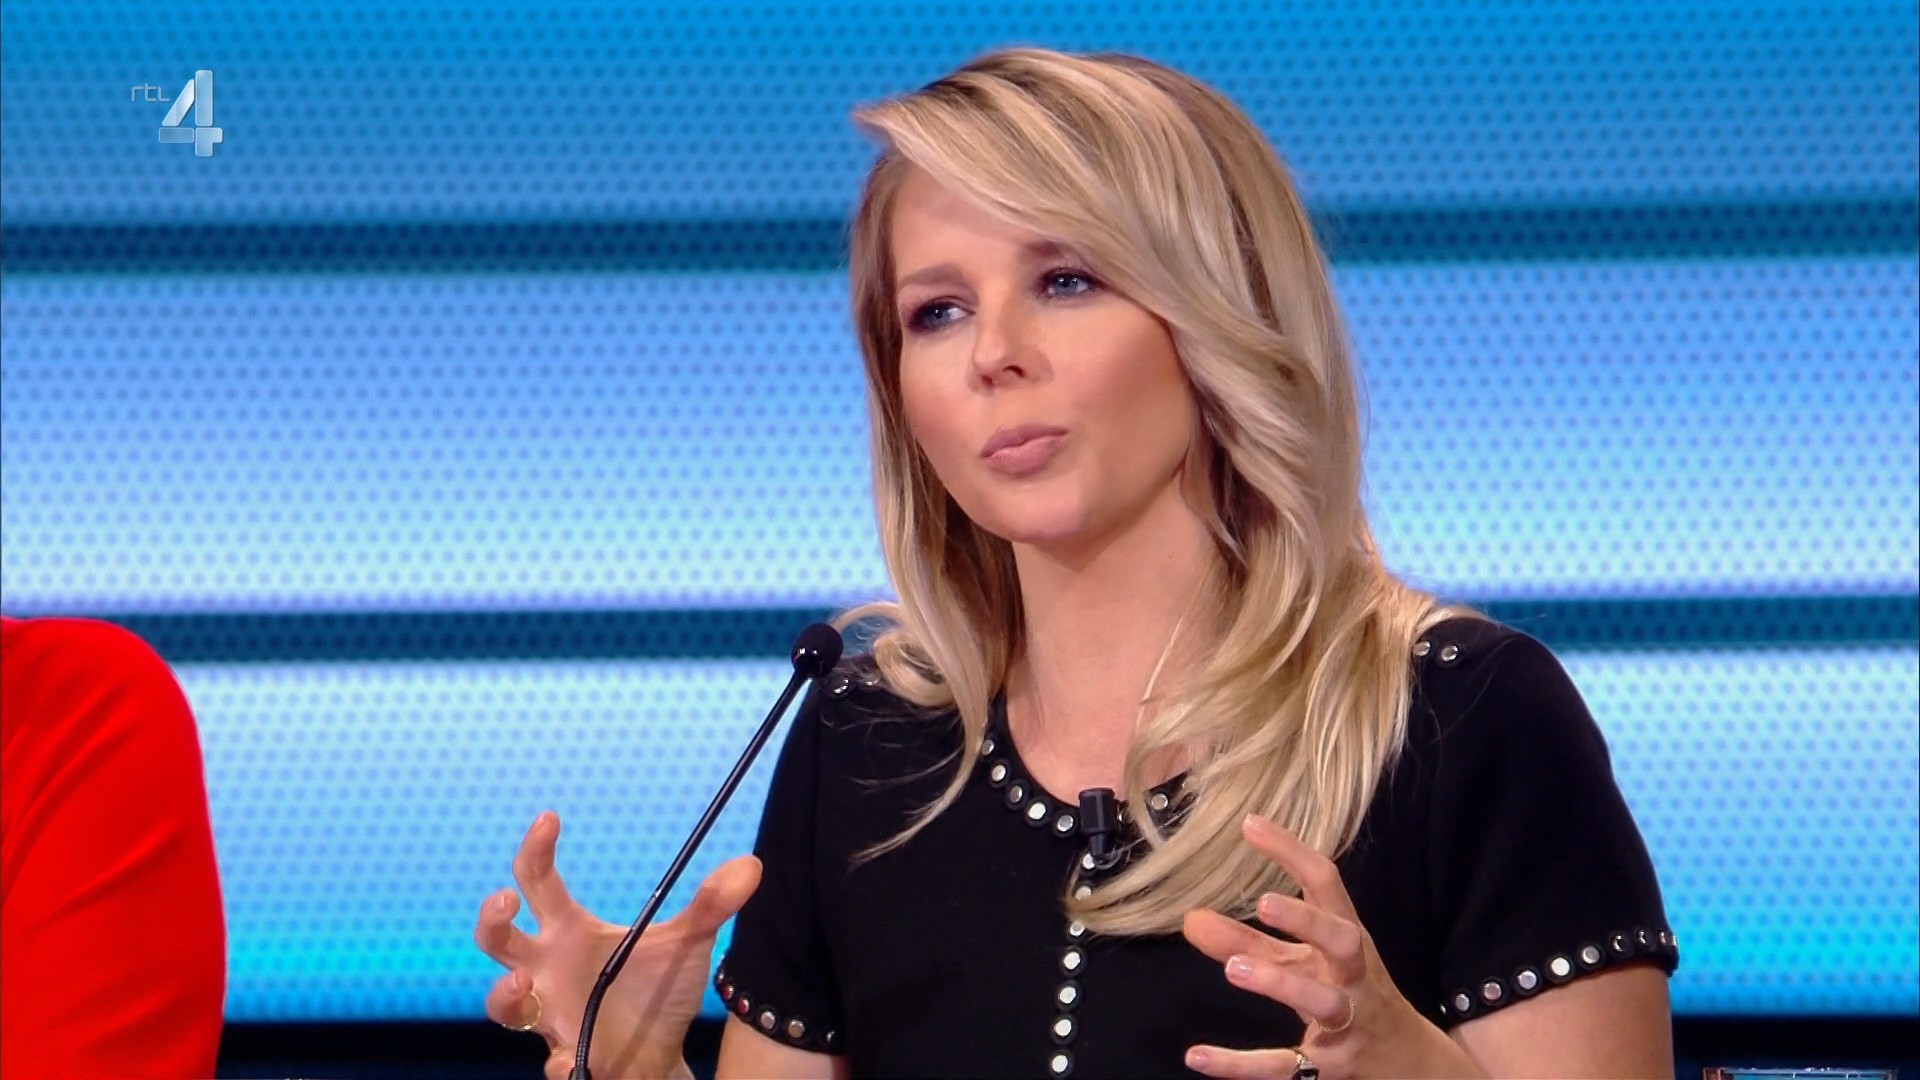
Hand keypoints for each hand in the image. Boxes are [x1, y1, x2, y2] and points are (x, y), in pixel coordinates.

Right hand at [475, 811, 762, 1079]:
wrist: (662, 1053)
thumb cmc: (659, 990)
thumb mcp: (688, 945)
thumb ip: (712, 906)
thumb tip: (752, 864)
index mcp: (569, 931)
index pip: (537, 882)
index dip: (536, 850)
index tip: (548, 820)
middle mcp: (547, 967)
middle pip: (496, 938)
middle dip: (490, 919)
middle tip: (504, 899)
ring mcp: (548, 1012)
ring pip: (502, 1004)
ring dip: (505, 994)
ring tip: (524, 983)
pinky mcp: (563, 1053)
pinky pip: (550, 1062)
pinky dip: (557, 1064)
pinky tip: (570, 1062)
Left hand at [1180, 814, 1483, 1078]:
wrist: (1410, 1064)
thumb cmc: (1349, 995)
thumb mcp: (1306, 963)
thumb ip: (1248, 941)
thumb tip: (1191, 920)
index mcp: (1347, 939)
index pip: (1327, 885)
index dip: (1292, 853)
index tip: (1250, 825)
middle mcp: (1353, 976)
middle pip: (1344, 941)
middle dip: (1308, 921)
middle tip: (1263, 902)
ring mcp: (1349, 1022)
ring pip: (1323, 1002)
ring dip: (1281, 983)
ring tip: (1233, 969)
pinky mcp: (1333, 1067)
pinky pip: (1288, 1065)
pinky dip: (1241, 1064)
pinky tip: (1197, 1056)